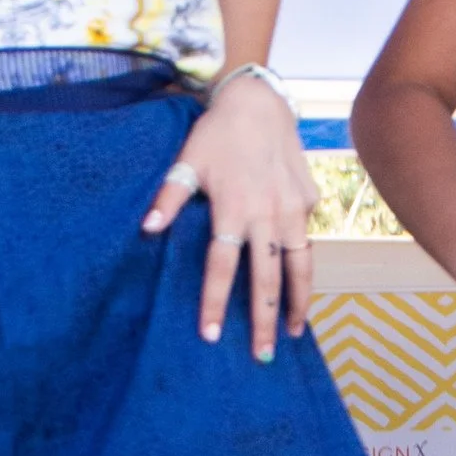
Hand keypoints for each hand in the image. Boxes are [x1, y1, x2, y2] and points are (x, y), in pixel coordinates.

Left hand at [142, 72, 314, 357]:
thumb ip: (170, 197)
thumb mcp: (188, 161)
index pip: (223, 267)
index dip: (216, 302)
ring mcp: (294, 208)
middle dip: (264, 321)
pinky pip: (306, 238)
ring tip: (292, 332)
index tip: (211, 335)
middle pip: (268, 279)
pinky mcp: (309, 200)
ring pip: (300, 265)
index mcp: (235, 208)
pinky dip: (304, 265)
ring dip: (297, 302)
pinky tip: (299, 286)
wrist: (260, 100)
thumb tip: (146, 229)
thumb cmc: (217, 133)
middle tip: (261, 355)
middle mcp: (268, 214)